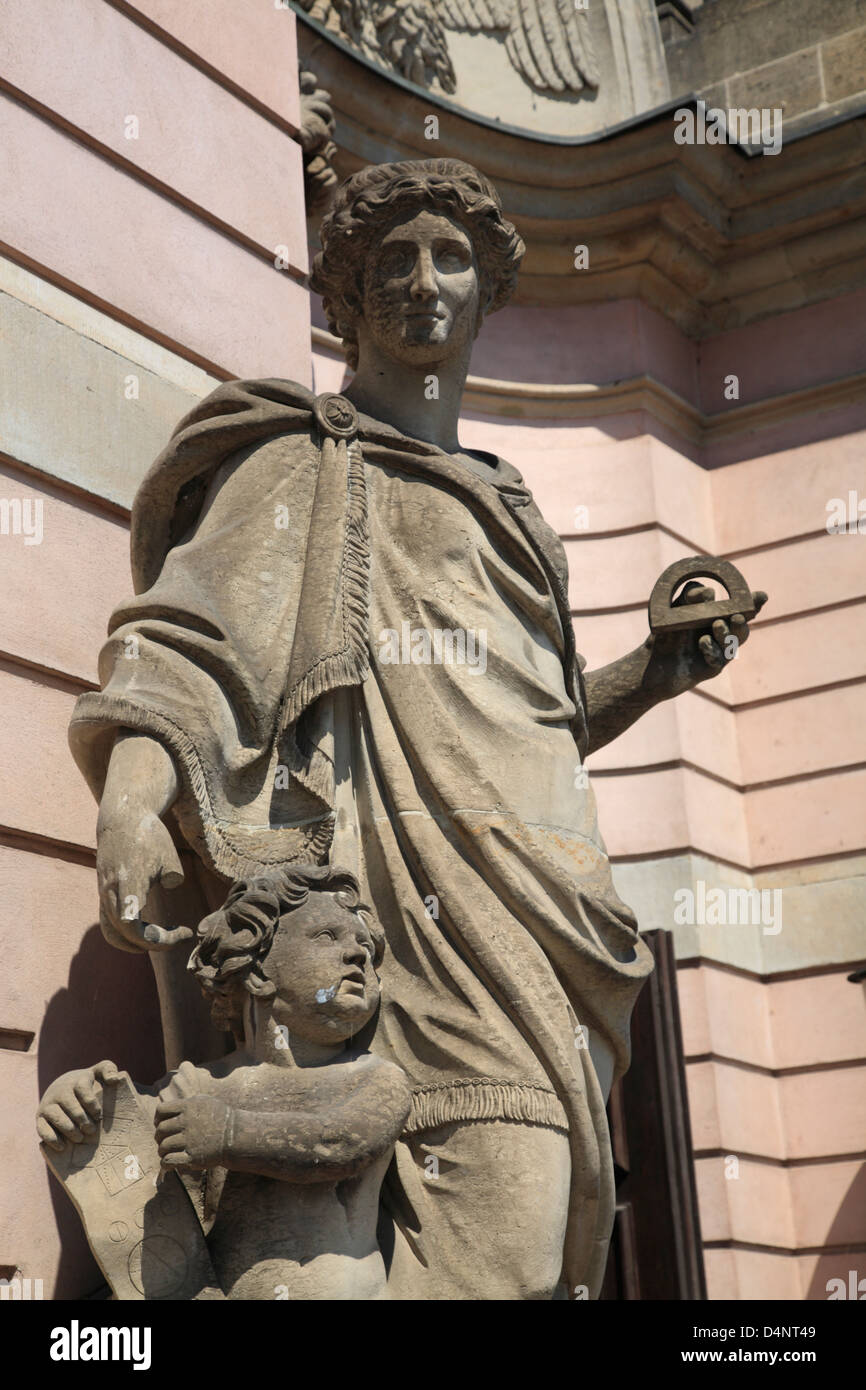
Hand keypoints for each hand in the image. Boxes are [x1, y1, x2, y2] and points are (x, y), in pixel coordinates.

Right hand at [37, 1060, 120, 1150]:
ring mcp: (48, 1104)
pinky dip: (52, 1138)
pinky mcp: (40, 1117)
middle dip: (83, 1120)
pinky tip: (63, 1146)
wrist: (59, 1088)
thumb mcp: (97, 1072)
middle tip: (92, 1130)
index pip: (83, 1089)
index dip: (92, 1104)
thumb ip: (109, 1069)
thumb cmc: (85, 1083)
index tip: (99, 1115)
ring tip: (80, 1138)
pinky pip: (42, 1129)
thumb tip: (115, 1079)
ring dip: (70, 1130)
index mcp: (76, 1080)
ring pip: (57, 1118)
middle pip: (71, 1106)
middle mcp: (60, 1091)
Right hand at [96, 809, 189, 953]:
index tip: (184, 932)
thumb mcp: (168, 854)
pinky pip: (108, 922)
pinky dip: (124, 933)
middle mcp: (111, 893)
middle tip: (178, 936)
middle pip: (124, 934)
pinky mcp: (103, 892)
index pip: (132, 927)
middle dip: (152, 942)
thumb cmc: (149, 836)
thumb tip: (171, 885)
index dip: (157, 939)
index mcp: (128, 884)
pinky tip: (145, 928)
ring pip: (111, 932)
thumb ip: (173, 875)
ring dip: (133, 943)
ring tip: (158, 940)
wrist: (122, 819)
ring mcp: (104, 894)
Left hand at [154, 1094, 230, 1172]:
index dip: (158, 1118)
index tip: (161, 1124)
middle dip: (159, 1136)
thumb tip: (163, 1111)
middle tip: (165, 1139)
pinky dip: (165, 1162)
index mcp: (189, 1107)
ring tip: (167, 1151)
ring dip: (162, 1150)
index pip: (161, 1111)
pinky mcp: (193, 1158)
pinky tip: (170, 1161)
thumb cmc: (218, 1117)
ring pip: (163, 1147)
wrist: (235, 1136)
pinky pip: (168, 1161)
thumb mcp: (204, 1101)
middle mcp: (188, 1123)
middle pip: (160, 1130)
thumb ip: (184, 1104)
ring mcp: (191, 1141)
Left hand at [644, 582, 767, 698]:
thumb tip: (710, 593)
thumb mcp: (675, 607)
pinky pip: (717, 660)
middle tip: (736, 615)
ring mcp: (720, 653)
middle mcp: (724, 636)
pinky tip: (703, 642)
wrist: (654, 662)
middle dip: (742, 620)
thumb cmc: (668, 632)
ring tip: (717, 624)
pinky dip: (711, 650)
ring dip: (726, 633)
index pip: (741, 610)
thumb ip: (691, 595)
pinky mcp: (711, 668)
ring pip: (731, 644)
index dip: (754, 604)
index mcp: (720, 617)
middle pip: (742, 628)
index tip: (761, 596)